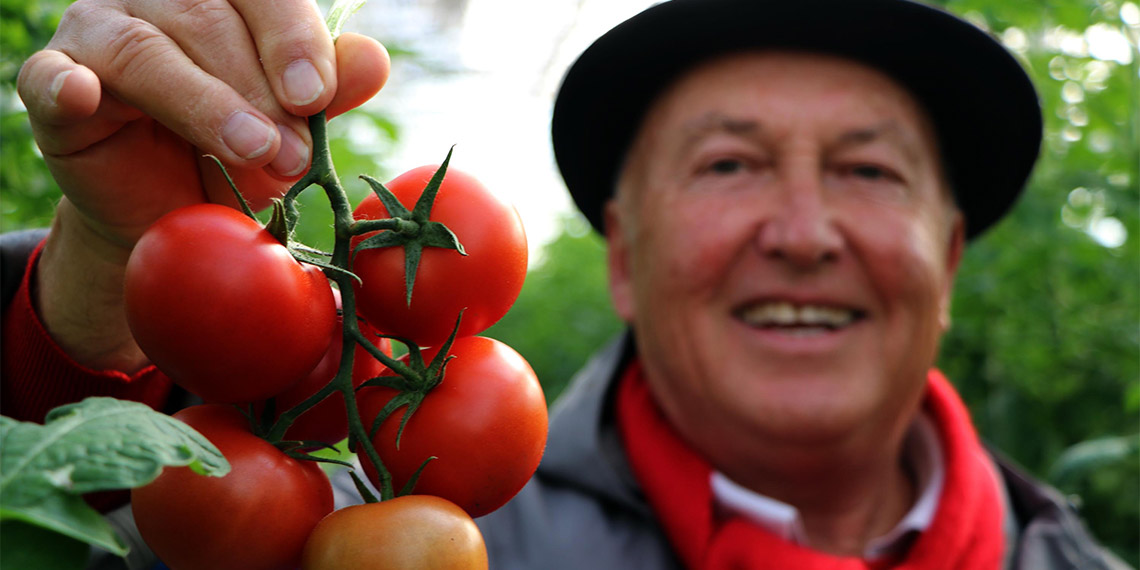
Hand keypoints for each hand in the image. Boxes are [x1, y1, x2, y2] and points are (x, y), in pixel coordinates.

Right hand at [18, 0, 389, 247]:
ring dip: (204, 103)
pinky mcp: (55, 87)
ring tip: (252, 151)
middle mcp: (156, 2)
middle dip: (258, 91)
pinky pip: (53, 79)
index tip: (315, 97)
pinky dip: (66, 86)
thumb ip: (327, 92)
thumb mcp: (291, 130)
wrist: (172, 216)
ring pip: (146, 49)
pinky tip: (82, 94)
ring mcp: (97, 35)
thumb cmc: (235, 159)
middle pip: (207, 18)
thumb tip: (374, 58)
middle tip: (293, 153)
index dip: (290, 39)